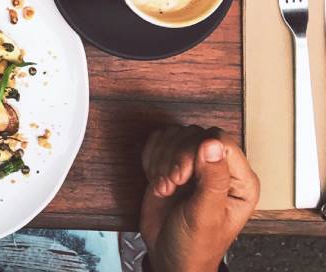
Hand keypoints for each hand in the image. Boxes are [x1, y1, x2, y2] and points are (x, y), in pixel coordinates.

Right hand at [139, 125, 259, 271]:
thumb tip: (212, 144)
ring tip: (164, 186)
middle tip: (171, 184)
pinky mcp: (173, 164)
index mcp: (240, 181)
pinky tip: (156, 180)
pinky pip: (159, 142)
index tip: (182, 176)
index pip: (220, 142)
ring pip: (175, 136)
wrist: (170, 255)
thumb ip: (212, 180)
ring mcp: (195, 165)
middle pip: (195, 135)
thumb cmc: (196, 245)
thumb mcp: (205, 216)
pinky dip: (151, 159)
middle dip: (175, 158)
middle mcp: (219, 169)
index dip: (196, 152)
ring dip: (161, 160)